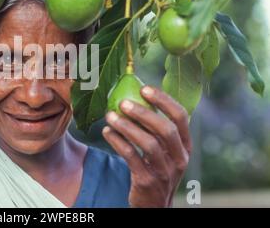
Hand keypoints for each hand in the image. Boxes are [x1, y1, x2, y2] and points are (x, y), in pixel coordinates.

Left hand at [102, 86, 190, 207]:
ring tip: (110, 116)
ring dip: (127, 127)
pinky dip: (118, 142)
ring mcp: (165, 171)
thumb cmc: (156, 168)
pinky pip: (132, 157)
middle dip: (144, 113)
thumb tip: (134, 95)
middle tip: (123, 102)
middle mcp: (179, 158)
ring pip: (148, 144)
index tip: (144, 88)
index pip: (181, 117)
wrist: (154, 205)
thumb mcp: (164, 151)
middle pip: (166, 129)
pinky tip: (107, 132)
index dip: (164, 100)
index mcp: (185, 145)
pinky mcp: (148, 182)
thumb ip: (156, 129)